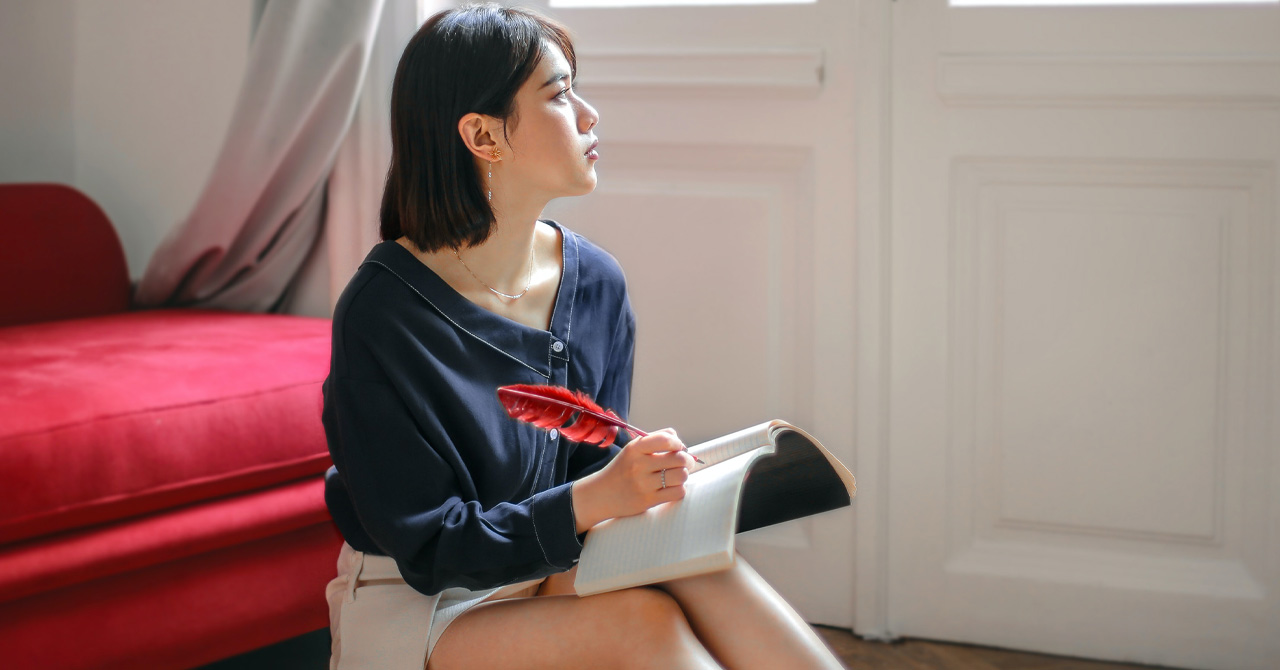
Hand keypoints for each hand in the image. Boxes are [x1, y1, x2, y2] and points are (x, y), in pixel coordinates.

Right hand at [572, 428, 694, 531]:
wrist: (601, 494)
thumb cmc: (622, 469)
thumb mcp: (632, 449)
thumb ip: (655, 439)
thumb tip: (679, 441)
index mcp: (635, 449)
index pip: (665, 439)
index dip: (678, 443)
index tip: (677, 447)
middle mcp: (639, 465)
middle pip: (679, 458)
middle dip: (687, 460)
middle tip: (685, 463)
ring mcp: (643, 484)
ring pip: (681, 476)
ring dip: (683, 475)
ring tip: (677, 475)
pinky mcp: (648, 501)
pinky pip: (677, 492)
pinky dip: (679, 489)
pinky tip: (671, 487)